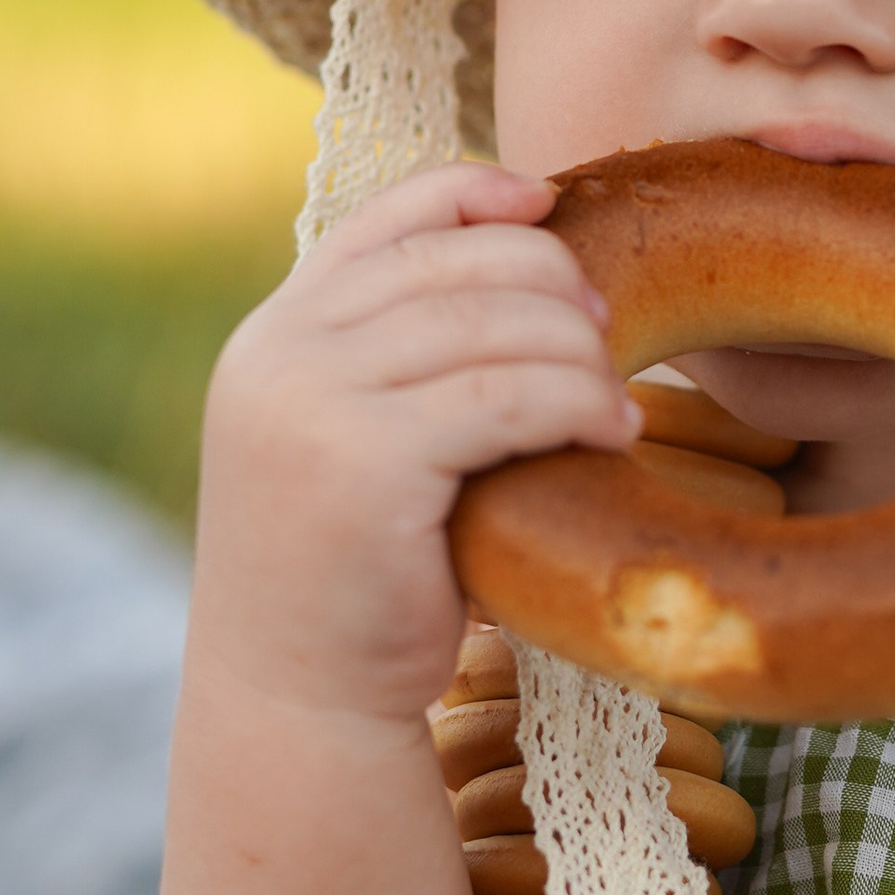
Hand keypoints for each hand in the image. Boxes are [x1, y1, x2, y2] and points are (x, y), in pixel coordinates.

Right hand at [187, 162, 636, 732]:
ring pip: (491, 325)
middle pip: (455, 264)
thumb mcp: (360, 443)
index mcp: (276, 334)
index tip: (551, 203)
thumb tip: (525, 262)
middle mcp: (280, 352)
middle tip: (612, 331)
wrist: (298, 701)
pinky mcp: (364, 461)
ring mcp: (311, 402)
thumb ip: (401, 360)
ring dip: (578, 354)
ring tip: (617, 405)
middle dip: (552, 284)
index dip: (475, 194)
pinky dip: (575, 403)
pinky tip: (611, 434)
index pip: (385, 217)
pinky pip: (505, 397)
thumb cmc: (357, 577)